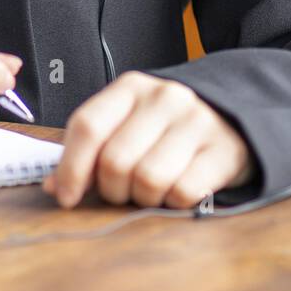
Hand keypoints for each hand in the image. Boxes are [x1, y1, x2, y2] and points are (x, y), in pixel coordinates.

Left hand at [42, 71, 255, 208]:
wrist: (234, 116)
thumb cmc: (167, 127)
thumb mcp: (128, 124)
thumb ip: (90, 150)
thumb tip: (55, 187)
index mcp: (131, 87)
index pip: (88, 125)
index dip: (71, 167)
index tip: (66, 196)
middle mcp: (164, 97)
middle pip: (115, 161)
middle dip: (112, 190)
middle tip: (122, 191)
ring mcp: (196, 121)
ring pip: (148, 179)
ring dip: (144, 198)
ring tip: (151, 189)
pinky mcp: (224, 149)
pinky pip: (184, 192)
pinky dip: (174, 202)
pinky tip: (178, 190)